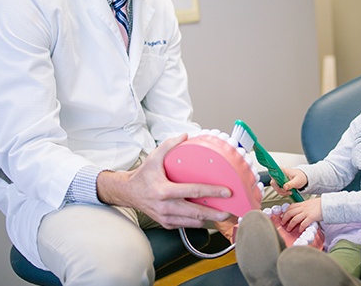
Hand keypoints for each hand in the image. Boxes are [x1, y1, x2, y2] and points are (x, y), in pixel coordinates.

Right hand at [97, 133, 231, 228]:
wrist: (129, 193)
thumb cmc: (143, 175)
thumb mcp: (154, 157)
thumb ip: (169, 145)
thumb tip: (185, 135)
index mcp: (164, 191)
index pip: (193, 192)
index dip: (212, 192)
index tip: (226, 192)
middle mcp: (166, 207)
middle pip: (196, 212)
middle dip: (215, 213)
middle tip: (231, 210)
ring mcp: (166, 217)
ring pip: (193, 222)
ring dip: (209, 219)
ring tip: (223, 215)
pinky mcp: (167, 223)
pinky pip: (186, 225)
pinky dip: (198, 221)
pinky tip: (207, 216)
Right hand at [270, 167, 307, 194]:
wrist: (303, 179)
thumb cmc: (300, 177)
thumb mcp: (297, 180)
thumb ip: (291, 184)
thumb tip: (284, 187)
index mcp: (281, 170)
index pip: (273, 174)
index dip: (274, 181)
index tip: (280, 186)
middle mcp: (278, 174)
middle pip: (273, 183)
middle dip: (280, 189)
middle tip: (287, 191)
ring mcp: (278, 179)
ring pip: (275, 187)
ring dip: (282, 192)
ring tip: (289, 191)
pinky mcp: (280, 184)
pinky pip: (278, 189)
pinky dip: (283, 192)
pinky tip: (288, 192)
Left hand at [280, 197, 322, 232]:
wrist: (327, 204)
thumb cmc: (320, 204)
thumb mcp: (309, 203)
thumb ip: (303, 206)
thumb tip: (299, 210)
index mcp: (302, 204)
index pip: (290, 207)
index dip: (285, 211)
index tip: (282, 215)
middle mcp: (303, 208)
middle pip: (290, 212)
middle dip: (285, 218)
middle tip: (282, 223)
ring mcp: (307, 212)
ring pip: (295, 218)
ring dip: (290, 224)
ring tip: (289, 229)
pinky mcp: (311, 218)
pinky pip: (303, 223)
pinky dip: (300, 227)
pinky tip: (299, 230)